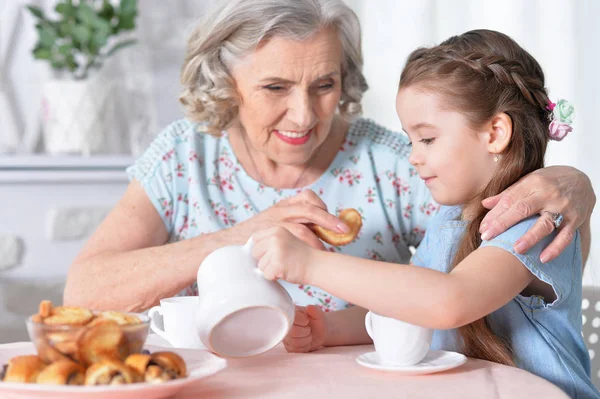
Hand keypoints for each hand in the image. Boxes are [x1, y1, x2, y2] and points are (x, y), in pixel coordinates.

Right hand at [234, 190, 348, 249]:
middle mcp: (280, 209)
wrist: (228, 243)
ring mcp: (276, 219)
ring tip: (332, 245)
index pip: (307, 197)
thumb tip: (315, 234)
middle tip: (344, 229)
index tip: (331, 219)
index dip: (322, 206)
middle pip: (311, 207)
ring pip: (306, 220)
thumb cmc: (252, 238)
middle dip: (330, 219)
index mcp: (282, 205)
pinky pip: (296, 233)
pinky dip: (309, 242)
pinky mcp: (272, 231)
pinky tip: (315, 251)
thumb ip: (290, 226)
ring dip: (322, 232)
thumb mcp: (271, 225)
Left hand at [252, 226, 316, 283]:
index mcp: (276, 230)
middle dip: (265, 260)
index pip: (255, 238)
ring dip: (270, 269)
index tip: (269, 253)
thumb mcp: (286, 240)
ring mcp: (276, 250)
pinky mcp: (277, 264)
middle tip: (281, 261)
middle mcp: (274, 238)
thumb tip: (249, 251)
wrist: (318, 265)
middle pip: (255, 253)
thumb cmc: (302, 256)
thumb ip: (270, 242)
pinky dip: (275, 277)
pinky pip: (267, 275)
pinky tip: (286, 271)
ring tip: (285, 265)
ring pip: (260, 265)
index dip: (260, 248)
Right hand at [283, 305, 326, 352]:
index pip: (293, 319)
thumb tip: (309, 307)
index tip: (307, 320)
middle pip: (293, 332)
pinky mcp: (288, 347)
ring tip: (308, 335)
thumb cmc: (317, 320)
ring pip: (295, 342)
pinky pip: (295, 350)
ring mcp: (286, 336)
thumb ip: (315, 310)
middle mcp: (285, 325)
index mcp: (291, 313)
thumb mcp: (318, 313)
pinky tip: (307, 342)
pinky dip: (305, 347)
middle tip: (309, 329)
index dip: (303, 321)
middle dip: (306, 331)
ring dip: (306, 340)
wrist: (320, 331)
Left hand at [480, 166, 595, 261]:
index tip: (483, 229)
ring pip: (545, 224)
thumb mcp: (529, 180)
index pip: (510, 200)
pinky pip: (565, 236)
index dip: (494, 215)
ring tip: (516, 249)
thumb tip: (485, 204)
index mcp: (533, 183)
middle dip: (503, 224)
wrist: (584, 179)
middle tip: (487, 237)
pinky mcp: (575, 219)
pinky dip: (555, 248)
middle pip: (523, 210)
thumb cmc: (550, 181)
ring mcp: (562, 207)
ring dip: (530, 237)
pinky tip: (543, 258)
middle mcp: (547, 194)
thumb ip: (508, 193)